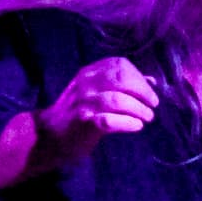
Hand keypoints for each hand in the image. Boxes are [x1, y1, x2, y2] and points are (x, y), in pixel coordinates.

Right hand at [34, 58, 159, 169]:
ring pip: (117, 100)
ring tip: (147, 117)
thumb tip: (150, 80)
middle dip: (143, 92)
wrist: (49, 135)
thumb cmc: (78, 113)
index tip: (149, 93)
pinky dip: (128, 123)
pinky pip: (109, 120)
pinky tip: (136, 126)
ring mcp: (83, 102)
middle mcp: (85, 84)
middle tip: (152, 105)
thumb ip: (120, 85)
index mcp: (89, 73)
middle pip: (121, 78)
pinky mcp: (83, 122)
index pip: (119, 64)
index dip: (139, 77)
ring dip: (139, 109)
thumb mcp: (95, 92)